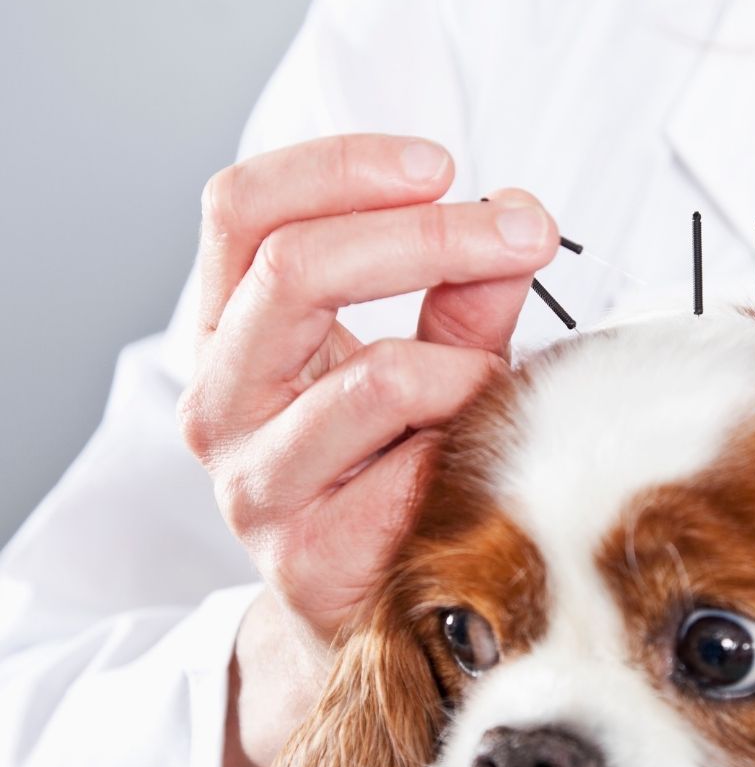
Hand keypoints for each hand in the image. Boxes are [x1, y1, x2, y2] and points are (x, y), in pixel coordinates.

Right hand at [178, 134, 558, 766]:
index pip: (242, 211)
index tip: (440, 165)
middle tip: (523, 232)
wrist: (354, 600)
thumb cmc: (380, 466)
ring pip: (377, 376)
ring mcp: (253, 483)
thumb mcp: (410, 359)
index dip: (340, 167)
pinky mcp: (305, 556)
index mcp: (227, 333)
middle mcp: (218, 401)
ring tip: (493, 389)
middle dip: (431, 237)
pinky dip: (470, 447)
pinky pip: (415, 470)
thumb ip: (458, 293)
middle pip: (294, 269)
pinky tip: (478, 459)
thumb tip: (519, 217)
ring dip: (468, 369)